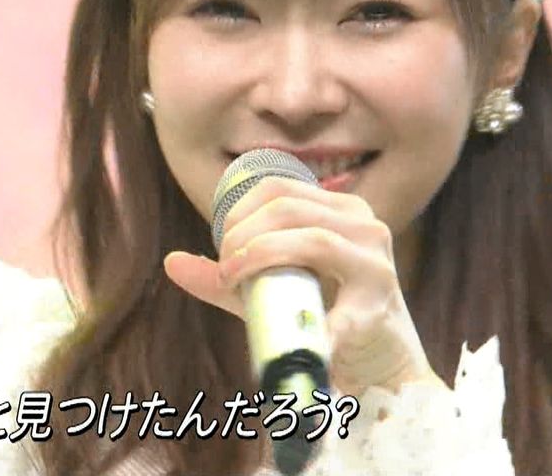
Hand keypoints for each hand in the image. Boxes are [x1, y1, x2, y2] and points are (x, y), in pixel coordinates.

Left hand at [164, 177, 442, 395]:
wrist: (381, 364)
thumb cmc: (325, 316)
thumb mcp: (273, 288)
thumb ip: (227, 274)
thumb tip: (171, 262)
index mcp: (342, 210)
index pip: (279, 187)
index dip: (238, 209)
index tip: (220, 245)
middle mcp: (364, 226)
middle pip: (289, 208)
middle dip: (243, 234)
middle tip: (225, 269)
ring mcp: (376, 265)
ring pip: (312, 240)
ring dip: (261, 258)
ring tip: (238, 283)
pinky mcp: (378, 309)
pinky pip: (338, 314)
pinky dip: (310, 329)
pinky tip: (292, 341)